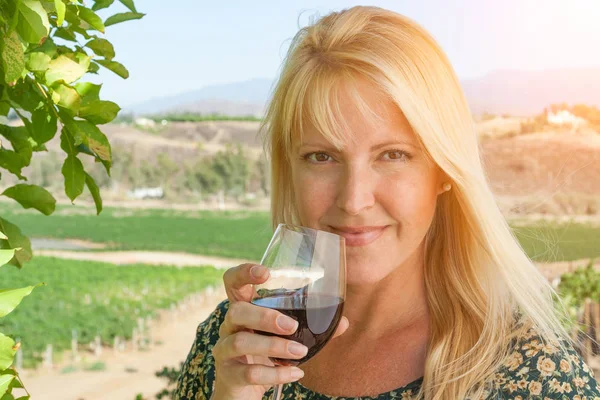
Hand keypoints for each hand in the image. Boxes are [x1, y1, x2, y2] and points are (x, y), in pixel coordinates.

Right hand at [211, 263, 348, 399]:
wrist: (242, 390)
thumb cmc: (264, 354)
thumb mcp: (284, 337)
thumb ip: (310, 328)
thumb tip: (344, 322)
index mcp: (243, 308)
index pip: (233, 281)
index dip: (244, 273)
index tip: (266, 274)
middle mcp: (229, 325)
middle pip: (236, 311)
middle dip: (264, 316)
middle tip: (291, 326)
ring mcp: (224, 350)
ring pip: (240, 342)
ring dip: (273, 346)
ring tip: (299, 351)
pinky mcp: (229, 374)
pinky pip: (249, 373)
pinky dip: (275, 374)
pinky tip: (296, 374)